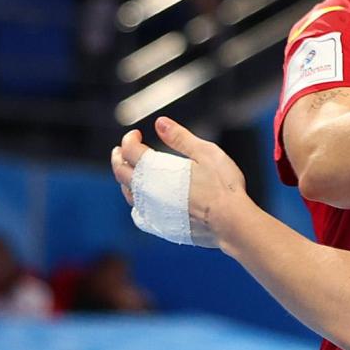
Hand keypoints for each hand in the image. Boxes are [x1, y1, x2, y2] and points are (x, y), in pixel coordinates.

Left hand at [110, 117, 251, 247]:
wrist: (230, 221)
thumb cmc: (222, 185)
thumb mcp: (205, 153)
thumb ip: (180, 138)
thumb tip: (160, 123)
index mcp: (155, 170)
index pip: (130, 150)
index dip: (130, 139)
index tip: (136, 134)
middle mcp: (147, 190)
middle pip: (121, 171)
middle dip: (119, 157)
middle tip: (120, 150)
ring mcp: (151, 210)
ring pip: (128, 193)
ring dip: (125, 179)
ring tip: (129, 173)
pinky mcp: (159, 226)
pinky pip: (139, 214)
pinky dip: (137, 203)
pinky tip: (143, 201)